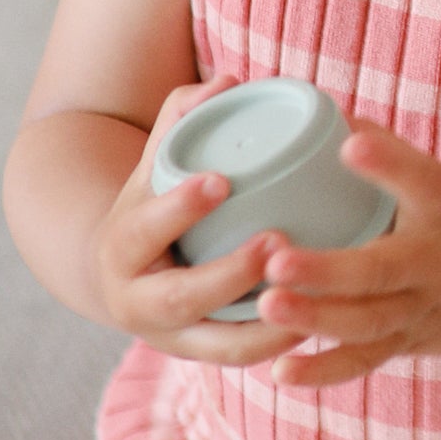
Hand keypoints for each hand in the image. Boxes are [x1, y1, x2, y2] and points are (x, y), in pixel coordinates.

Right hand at [90, 80, 302, 363]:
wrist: (125, 278)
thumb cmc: (153, 206)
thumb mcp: (155, 166)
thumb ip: (182, 121)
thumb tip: (227, 81)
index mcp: (120, 248)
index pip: (142, 230)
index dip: (178, 208)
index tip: (221, 181)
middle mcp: (136, 302)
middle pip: (180, 297)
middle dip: (229, 273)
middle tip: (278, 240)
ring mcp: (170, 338)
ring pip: (218, 344)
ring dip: (266, 324)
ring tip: (313, 294)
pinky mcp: (202, 357)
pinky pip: (243, 358)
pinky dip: (278, 345)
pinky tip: (320, 323)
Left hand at [248, 124, 440, 391]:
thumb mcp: (438, 178)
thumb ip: (383, 147)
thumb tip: (314, 108)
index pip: (423, 183)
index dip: (389, 165)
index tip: (352, 144)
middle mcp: (435, 265)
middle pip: (382, 271)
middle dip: (329, 270)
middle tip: (277, 260)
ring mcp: (420, 310)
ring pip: (368, 322)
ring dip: (317, 318)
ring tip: (266, 305)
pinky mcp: (405, 343)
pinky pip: (364, 362)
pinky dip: (323, 372)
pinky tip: (280, 372)